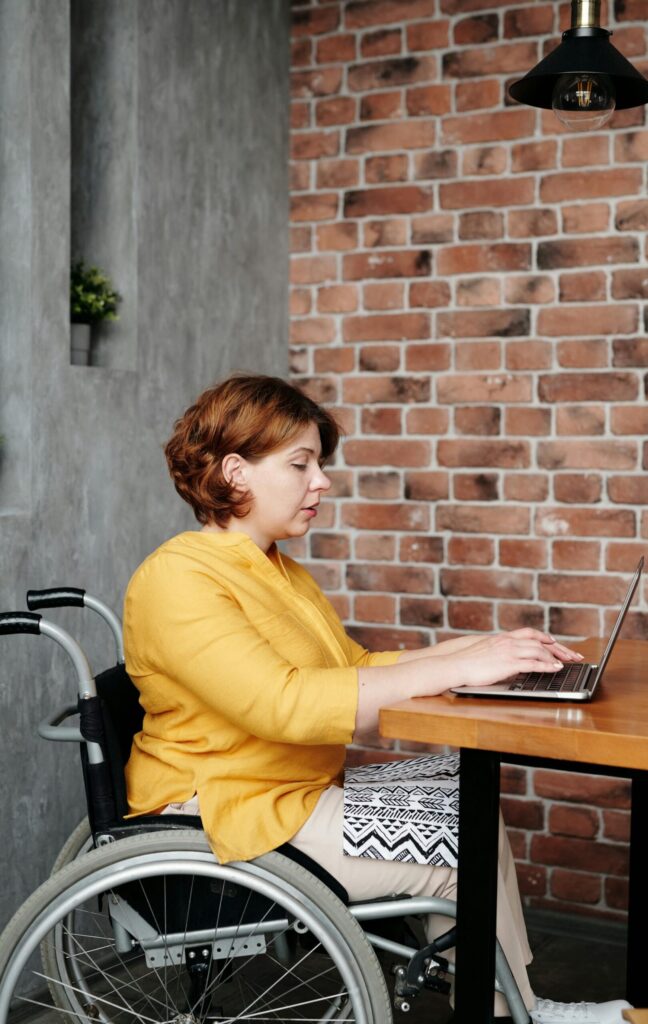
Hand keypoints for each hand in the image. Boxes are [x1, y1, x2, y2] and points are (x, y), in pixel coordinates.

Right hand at [444, 628, 582, 690]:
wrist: (455, 664)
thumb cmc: (467, 662)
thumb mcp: (487, 652)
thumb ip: (501, 653)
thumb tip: (510, 661)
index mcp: (504, 638)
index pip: (530, 633)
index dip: (545, 637)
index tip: (556, 643)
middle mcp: (508, 641)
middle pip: (540, 641)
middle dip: (559, 648)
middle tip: (573, 655)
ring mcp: (509, 651)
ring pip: (539, 651)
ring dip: (555, 657)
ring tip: (566, 663)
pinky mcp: (508, 663)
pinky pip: (532, 663)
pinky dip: (547, 666)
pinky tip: (555, 669)